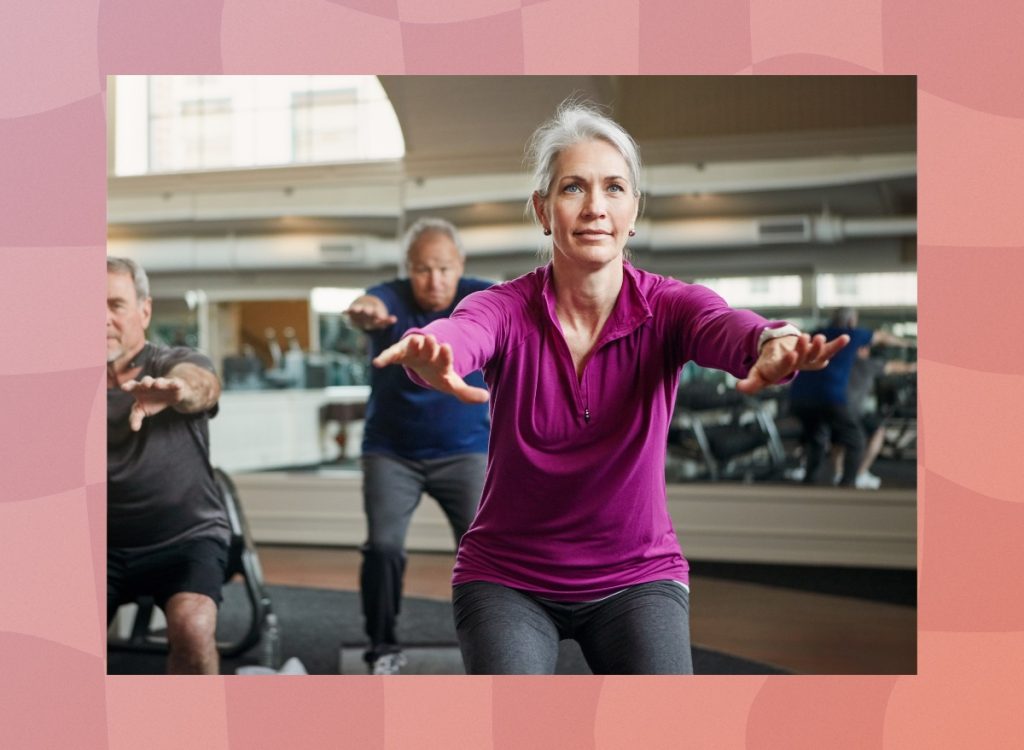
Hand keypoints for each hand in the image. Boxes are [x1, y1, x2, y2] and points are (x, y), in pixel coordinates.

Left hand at [120, 376, 186, 430]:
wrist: (170, 396)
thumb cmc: (152, 402)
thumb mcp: (142, 410)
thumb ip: (136, 418)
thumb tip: (134, 429)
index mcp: (139, 389)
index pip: (132, 385)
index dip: (128, 385)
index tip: (124, 388)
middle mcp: (150, 384)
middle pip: (146, 380)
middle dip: (145, 381)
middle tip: (145, 385)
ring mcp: (162, 383)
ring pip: (160, 381)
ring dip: (159, 382)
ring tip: (158, 385)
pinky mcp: (174, 385)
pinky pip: (175, 383)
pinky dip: (176, 384)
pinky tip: (177, 385)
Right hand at [346, 296, 396, 330]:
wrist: (363, 310)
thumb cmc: (374, 319)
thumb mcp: (381, 321)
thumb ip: (387, 320)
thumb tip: (395, 319)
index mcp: (376, 312)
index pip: (379, 314)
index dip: (381, 316)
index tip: (382, 318)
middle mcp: (367, 310)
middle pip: (368, 310)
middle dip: (368, 310)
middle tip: (368, 311)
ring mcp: (359, 310)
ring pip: (358, 309)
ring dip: (357, 309)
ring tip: (356, 309)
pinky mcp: (351, 312)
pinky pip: (348, 311)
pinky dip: (346, 311)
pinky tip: (343, 311)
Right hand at [373, 334, 488, 404]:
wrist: (423, 359)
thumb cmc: (438, 372)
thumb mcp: (451, 383)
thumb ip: (466, 392)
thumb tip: (485, 398)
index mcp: (441, 360)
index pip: (445, 357)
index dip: (446, 354)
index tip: (447, 347)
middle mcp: (428, 353)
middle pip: (430, 349)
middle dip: (430, 345)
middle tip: (430, 339)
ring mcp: (413, 351)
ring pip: (414, 346)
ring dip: (414, 344)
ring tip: (414, 341)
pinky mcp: (400, 352)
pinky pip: (392, 354)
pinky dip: (385, 358)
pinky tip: (377, 363)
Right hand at [736, 333, 849, 394]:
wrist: (781, 359)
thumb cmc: (768, 366)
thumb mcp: (757, 373)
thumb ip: (751, 382)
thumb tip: (739, 388)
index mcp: (780, 370)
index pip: (784, 367)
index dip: (788, 362)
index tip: (791, 354)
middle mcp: (797, 365)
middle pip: (802, 359)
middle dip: (804, 348)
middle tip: (804, 338)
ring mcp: (808, 359)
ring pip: (816, 355)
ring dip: (819, 346)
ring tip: (818, 337)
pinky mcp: (817, 353)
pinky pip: (829, 350)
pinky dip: (838, 345)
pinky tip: (847, 338)